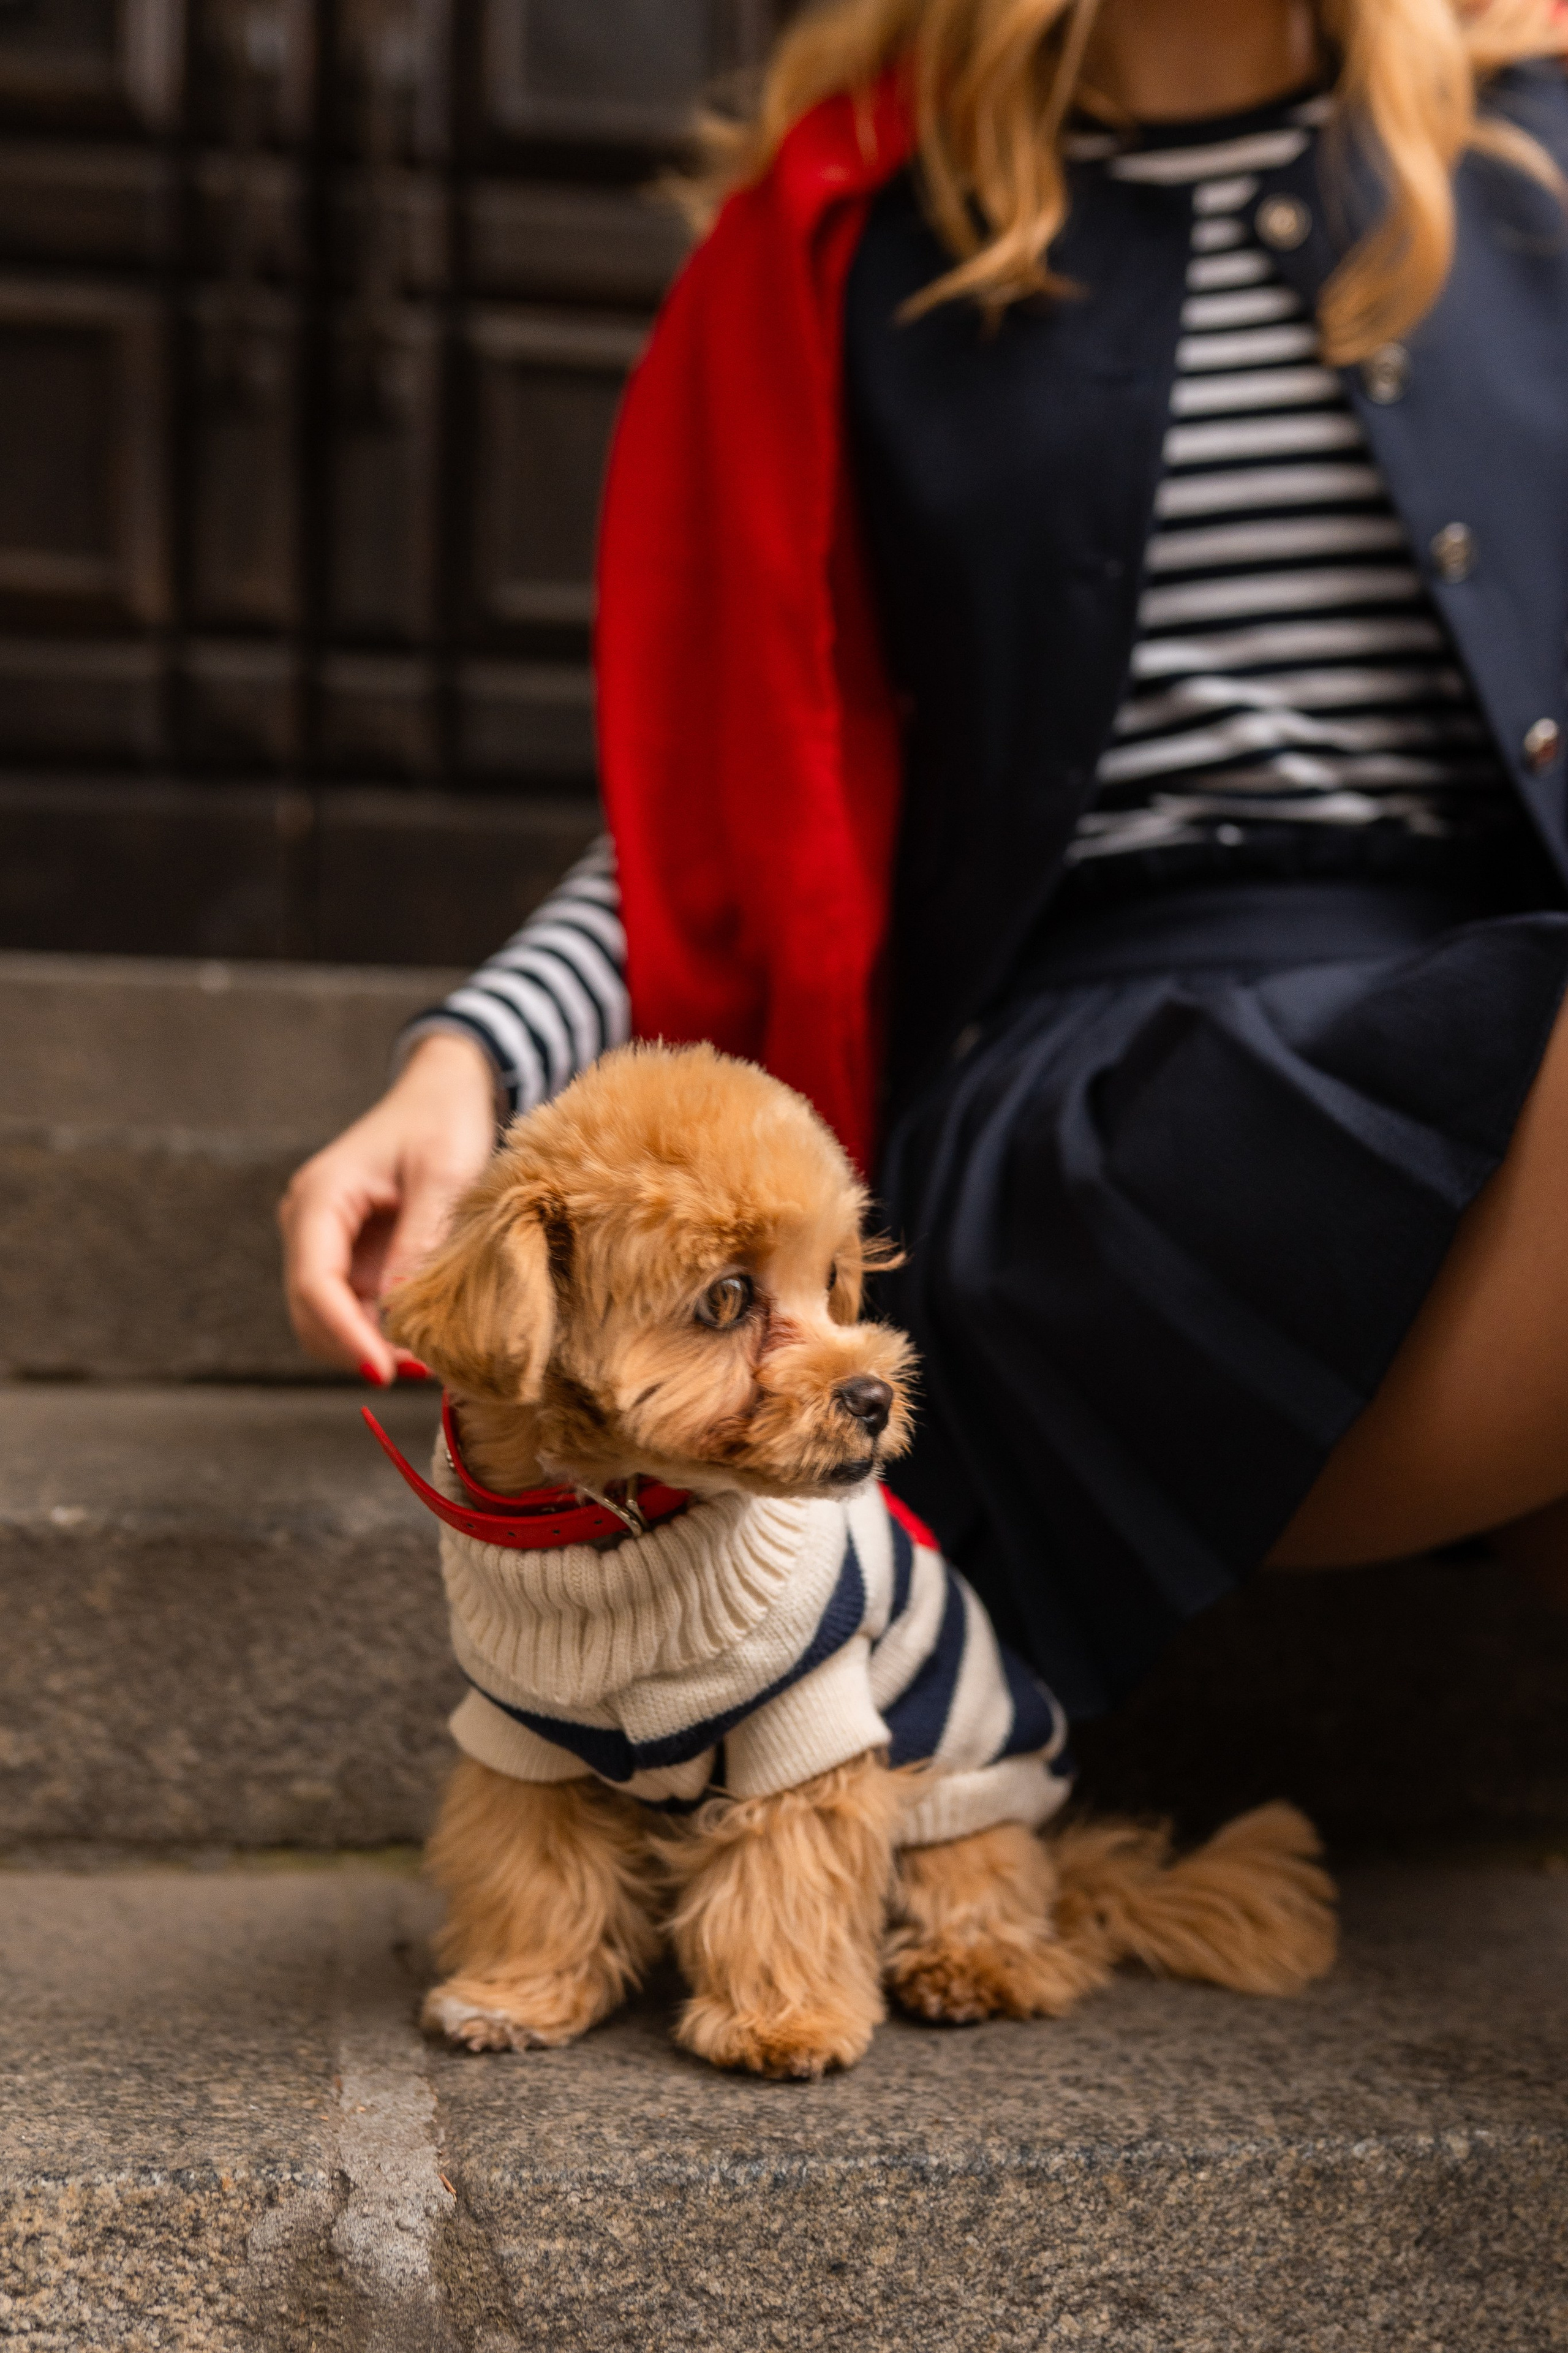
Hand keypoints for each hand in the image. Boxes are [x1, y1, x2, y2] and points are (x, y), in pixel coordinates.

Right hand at [279, 1030, 498, 1382]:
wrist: (442, 1095)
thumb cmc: (443, 1122)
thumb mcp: (443, 1175)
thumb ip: (421, 1239)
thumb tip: (400, 1313)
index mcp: (320, 1197)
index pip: (314, 1283)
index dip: (345, 1334)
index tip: (384, 1372)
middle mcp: (310, 1224)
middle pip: (311, 1312)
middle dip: (357, 1347)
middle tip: (422, 1372)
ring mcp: (327, 1244)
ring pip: (328, 1319)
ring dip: (369, 1345)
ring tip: (430, 1361)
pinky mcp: (351, 1257)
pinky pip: (355, 1308)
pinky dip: (381, 1332)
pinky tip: (424, 1341)